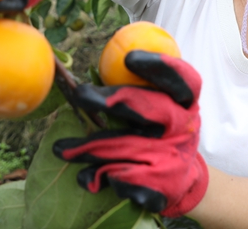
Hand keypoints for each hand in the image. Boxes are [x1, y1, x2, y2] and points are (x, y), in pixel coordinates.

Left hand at [53, 51, 207, 217]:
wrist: (184, 182)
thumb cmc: (163, 133)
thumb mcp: (165, 107)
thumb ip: (141, 89)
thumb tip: (92, 71)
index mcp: (187, 104)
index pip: (181, 80)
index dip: (158, 67)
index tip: (129, 59)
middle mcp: (183, 129)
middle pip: (148, 110)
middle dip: (111, 100)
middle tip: (80, 95)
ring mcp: (173, 160)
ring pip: (125, 148)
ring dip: (89, 148)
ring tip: (61, 148)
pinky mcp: (160, 188)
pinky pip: (123, 180)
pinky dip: (100, 177)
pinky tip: (85, 176)